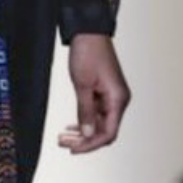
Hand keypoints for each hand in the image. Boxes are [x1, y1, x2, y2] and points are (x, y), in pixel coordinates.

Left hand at [58, 35, 131, 153]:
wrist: (89, 32)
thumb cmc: (88, 53)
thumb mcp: (82, 85)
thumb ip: (85, 111)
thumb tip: (87, 133)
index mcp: (118, 99)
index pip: (108, 133)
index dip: (91, 144)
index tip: (75, 149)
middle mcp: (118, 100)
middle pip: (104, 131)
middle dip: (84, 140)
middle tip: (64, 143)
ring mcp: (112, 96)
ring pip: (99, 123)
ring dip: (82, 132)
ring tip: (63, 137)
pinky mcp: (105, 92)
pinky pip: (96, 113)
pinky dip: (84, 120)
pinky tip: (71, 127)